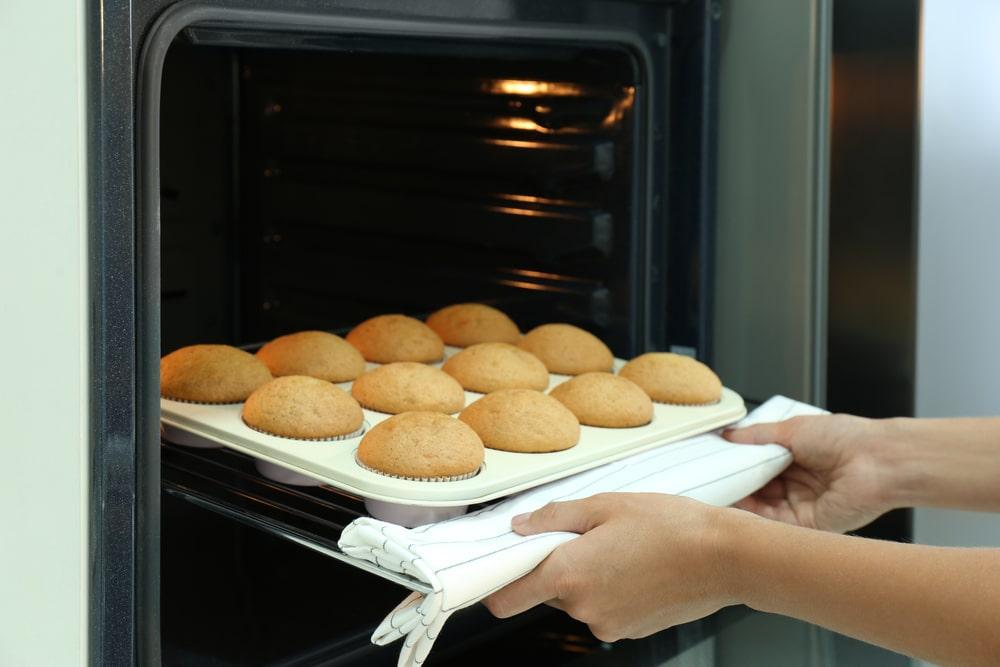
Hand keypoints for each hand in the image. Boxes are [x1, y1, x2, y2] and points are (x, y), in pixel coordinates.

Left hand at [482, 493, 739, 641]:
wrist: (726, 557)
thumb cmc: (672, 526)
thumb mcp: (606, 504)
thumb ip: (556, 517)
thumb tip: (522, 526)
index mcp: (568, 575)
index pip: (506, 598)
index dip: (496, 582)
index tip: (498, 566)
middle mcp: (583, 608)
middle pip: (545, 591)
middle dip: (555, 565)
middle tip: (583, 535)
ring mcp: (607, 624)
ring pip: (576, 599)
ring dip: (585, 576)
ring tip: (620, 547)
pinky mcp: (630, 630)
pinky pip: (603, 608)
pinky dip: (609, 589)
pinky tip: (635, 565)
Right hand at [723, 414, 892, 532]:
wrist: (879, 461)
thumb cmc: (847, 438)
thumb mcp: (792, 429)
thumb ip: (758, 435)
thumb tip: (730, 435)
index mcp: (798, 457)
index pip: (759, 464)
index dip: (738, 463)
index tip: (716, 461)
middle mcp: (799, 482)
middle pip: (758, 486)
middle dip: (737, 482)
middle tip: (712, 476)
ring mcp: (802, 503)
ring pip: (762, 505)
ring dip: (742, 498)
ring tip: (719, 488)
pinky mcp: (808, 524)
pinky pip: (775, 522)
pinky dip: (755, 515)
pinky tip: (738, 504)